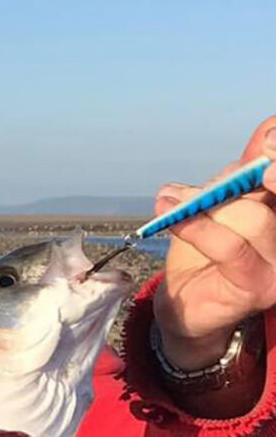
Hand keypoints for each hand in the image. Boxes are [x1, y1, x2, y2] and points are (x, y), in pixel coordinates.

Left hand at [153, 116, 275, 369]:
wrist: (186, 308)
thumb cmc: (205, 253)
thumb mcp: (220, 204)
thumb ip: (239, 175)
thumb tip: (269, 129)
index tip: (267, 137)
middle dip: (239, 179)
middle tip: (208, 179)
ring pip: (253, 219)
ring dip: (206, 205)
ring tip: (171, 201)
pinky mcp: (258, 287)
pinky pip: (229, 248)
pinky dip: (197, 228)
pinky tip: (171, 218)